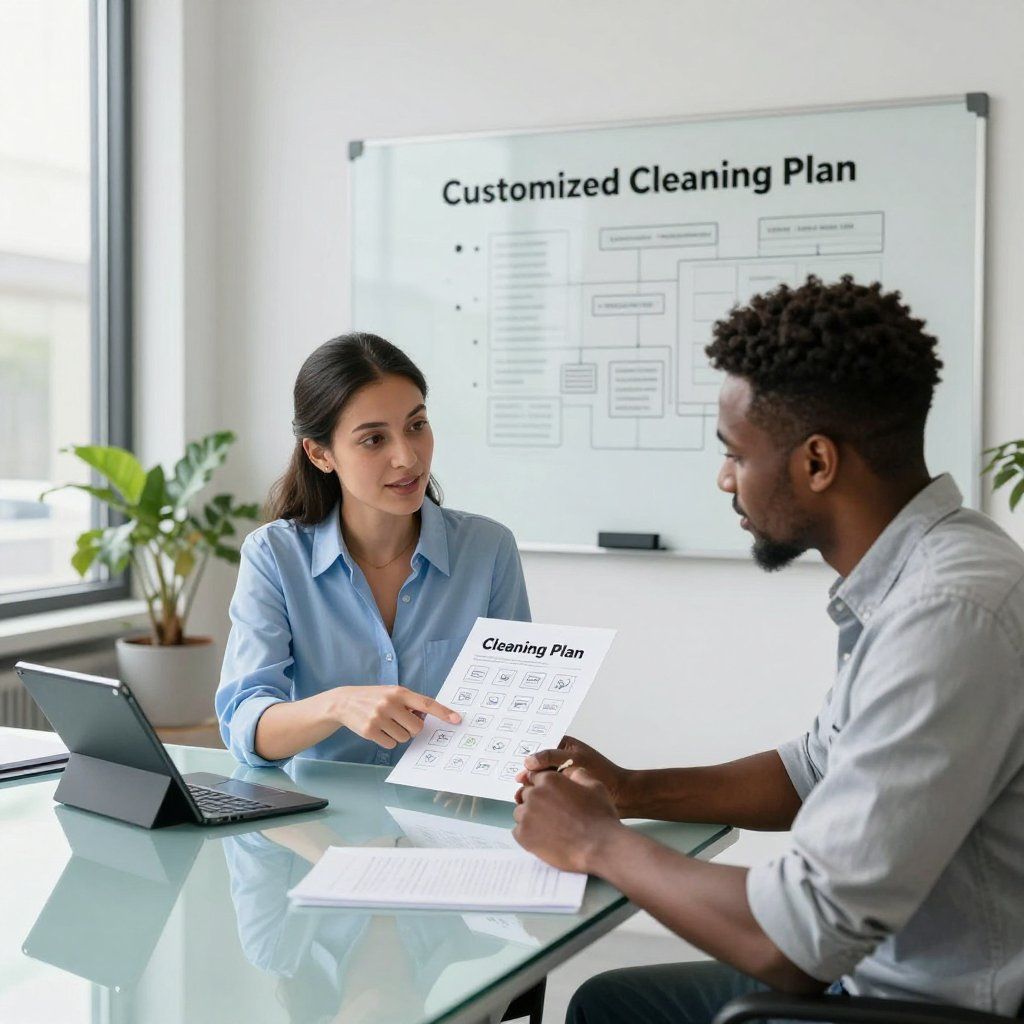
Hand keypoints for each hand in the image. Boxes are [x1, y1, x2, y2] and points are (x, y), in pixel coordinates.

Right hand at [333, 685, 459, 748]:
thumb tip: (426, 717)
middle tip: (400, 721)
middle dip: (411, 728)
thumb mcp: (391, 693)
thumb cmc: (374, 698)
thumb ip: (409, 703)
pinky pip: (391, 744)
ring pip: (404, 738)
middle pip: (417, 728)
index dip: (443, 712)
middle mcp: (390, 704)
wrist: (344, 702)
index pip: (426, 703)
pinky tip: (377, 730)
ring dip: (398, 734)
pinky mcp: (370, 730)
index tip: (457, 719)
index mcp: (399, 692)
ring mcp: (379, 717)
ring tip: (385, 723)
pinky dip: (387, 740)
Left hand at [512, 767, 622, 873]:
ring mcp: (527, 815)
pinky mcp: (523, 836)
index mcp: (549, 780)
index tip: (548, 796)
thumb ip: (577, 774)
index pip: (534, 778)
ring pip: (521, 813)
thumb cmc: (599, 817)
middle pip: (526, 795)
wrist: (599, 846)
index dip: (542, 787)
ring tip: (548, 828)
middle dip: (536, 802)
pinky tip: (543, 838)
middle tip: (551, 814)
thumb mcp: (594, 785)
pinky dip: (527, 834)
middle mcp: (535, 794)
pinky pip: (517, 831)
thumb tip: (567, 772)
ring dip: (530, 818)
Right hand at [515, 735, 631, 812]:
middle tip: (517, 783)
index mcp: (563, 745)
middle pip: (537, 766)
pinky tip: (532, 805)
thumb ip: (550, 757)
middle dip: (527, 774)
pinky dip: (540, 798)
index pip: (540, 748)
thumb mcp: (575, 759)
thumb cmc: (602, 772)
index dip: (528, 756)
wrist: (622, 794)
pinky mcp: (564, 792)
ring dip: (531, 788)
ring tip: (521, 796)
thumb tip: (527, 762)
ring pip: (541, 781)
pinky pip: (548, 793)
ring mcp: (562, 775)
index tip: (516, 764)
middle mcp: (560, 759)